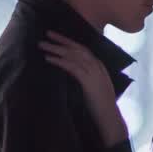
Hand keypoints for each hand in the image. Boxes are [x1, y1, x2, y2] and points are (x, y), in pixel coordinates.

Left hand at [39, 31, 128, 146]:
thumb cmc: (100, 107)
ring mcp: (93, 72)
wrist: (109, 118)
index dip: (68, 41)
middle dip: (61, 40)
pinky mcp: (88, 81)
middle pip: (77, 48)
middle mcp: (97, 66)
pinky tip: (48, 59)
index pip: (82, 49)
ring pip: (72, 55)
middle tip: (47, 33)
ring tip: (42, 45)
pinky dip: (59, 61)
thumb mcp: (93, 88)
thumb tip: (71, 72)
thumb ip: (85, 78)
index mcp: (99, 66)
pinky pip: (71, 67)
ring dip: (56, 49)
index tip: (56, 36)